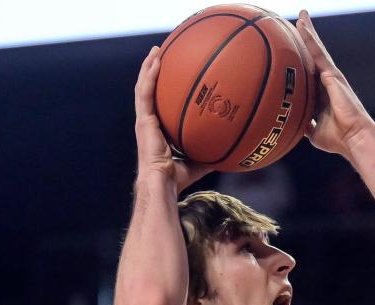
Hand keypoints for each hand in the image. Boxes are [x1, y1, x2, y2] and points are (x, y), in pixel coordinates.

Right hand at [134, 46, 209, 189]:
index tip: (170, 74)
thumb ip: (210, 152)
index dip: (162, 88)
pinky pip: (145, 93)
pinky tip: (157, 62)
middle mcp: (149, 122)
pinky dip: (150, 76)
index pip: (159, 103)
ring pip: (143, 87)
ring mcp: (144, 120)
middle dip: (153, 70)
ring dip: (149, 66)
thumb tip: (231, 150)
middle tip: (162, 53)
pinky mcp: (143, 120)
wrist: (162, 184)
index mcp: (158, 129)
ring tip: (157, 50)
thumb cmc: (178, 178)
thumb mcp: (199, 162)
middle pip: (149, 90)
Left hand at [295, 11, 374, 155]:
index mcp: (322, 94)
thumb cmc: (338, 139)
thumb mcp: (314, 132)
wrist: (354, 138)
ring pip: (316, 49)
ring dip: (308, 32)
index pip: (310, 73)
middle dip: (307, 39)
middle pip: (314, 55)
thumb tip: (293, 127)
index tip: (294, 50)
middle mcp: (327, 82)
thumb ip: (304, 125)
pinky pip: (318, 53)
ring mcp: (331, 76)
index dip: (303, 60)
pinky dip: (310, 39)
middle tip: (299, 22)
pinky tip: (302, 27)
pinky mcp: (333, 75)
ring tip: (302, 15)